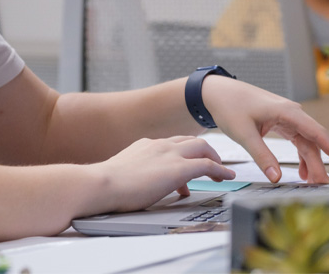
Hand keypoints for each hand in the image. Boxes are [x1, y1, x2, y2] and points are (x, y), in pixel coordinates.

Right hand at [87, 136, 234, 214]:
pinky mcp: (178, 169)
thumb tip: (145, 187)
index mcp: (146, 145)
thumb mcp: (124, 175)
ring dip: (215, 158)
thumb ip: (139, 176)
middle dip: (205, 151)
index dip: (183, 154)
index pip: (172, 145)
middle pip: (191, 141)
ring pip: (202, 148)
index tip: (187, 167)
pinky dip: (220, 170)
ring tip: (223, 171)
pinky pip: (207, 165)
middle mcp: (160, 145)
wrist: (102, 184)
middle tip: (212, 162)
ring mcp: (170, 155)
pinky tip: (226, 177)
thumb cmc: (107, 185)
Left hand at [201, 77, 328, 183]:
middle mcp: (291, 113)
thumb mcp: (244, 134)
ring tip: (312, 183)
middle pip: (312, 142)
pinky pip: (297, 140)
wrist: (217, 92)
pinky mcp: (280, 122)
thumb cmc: (230, 106)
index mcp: (286, 112)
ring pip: (305, 142)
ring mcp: (286, 117)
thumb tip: (276, 178)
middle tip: (322, 186)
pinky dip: (300, 156)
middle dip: (319, 164)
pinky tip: (301, 171)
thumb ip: (262, 156)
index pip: (316, 132)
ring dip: (310, 162)